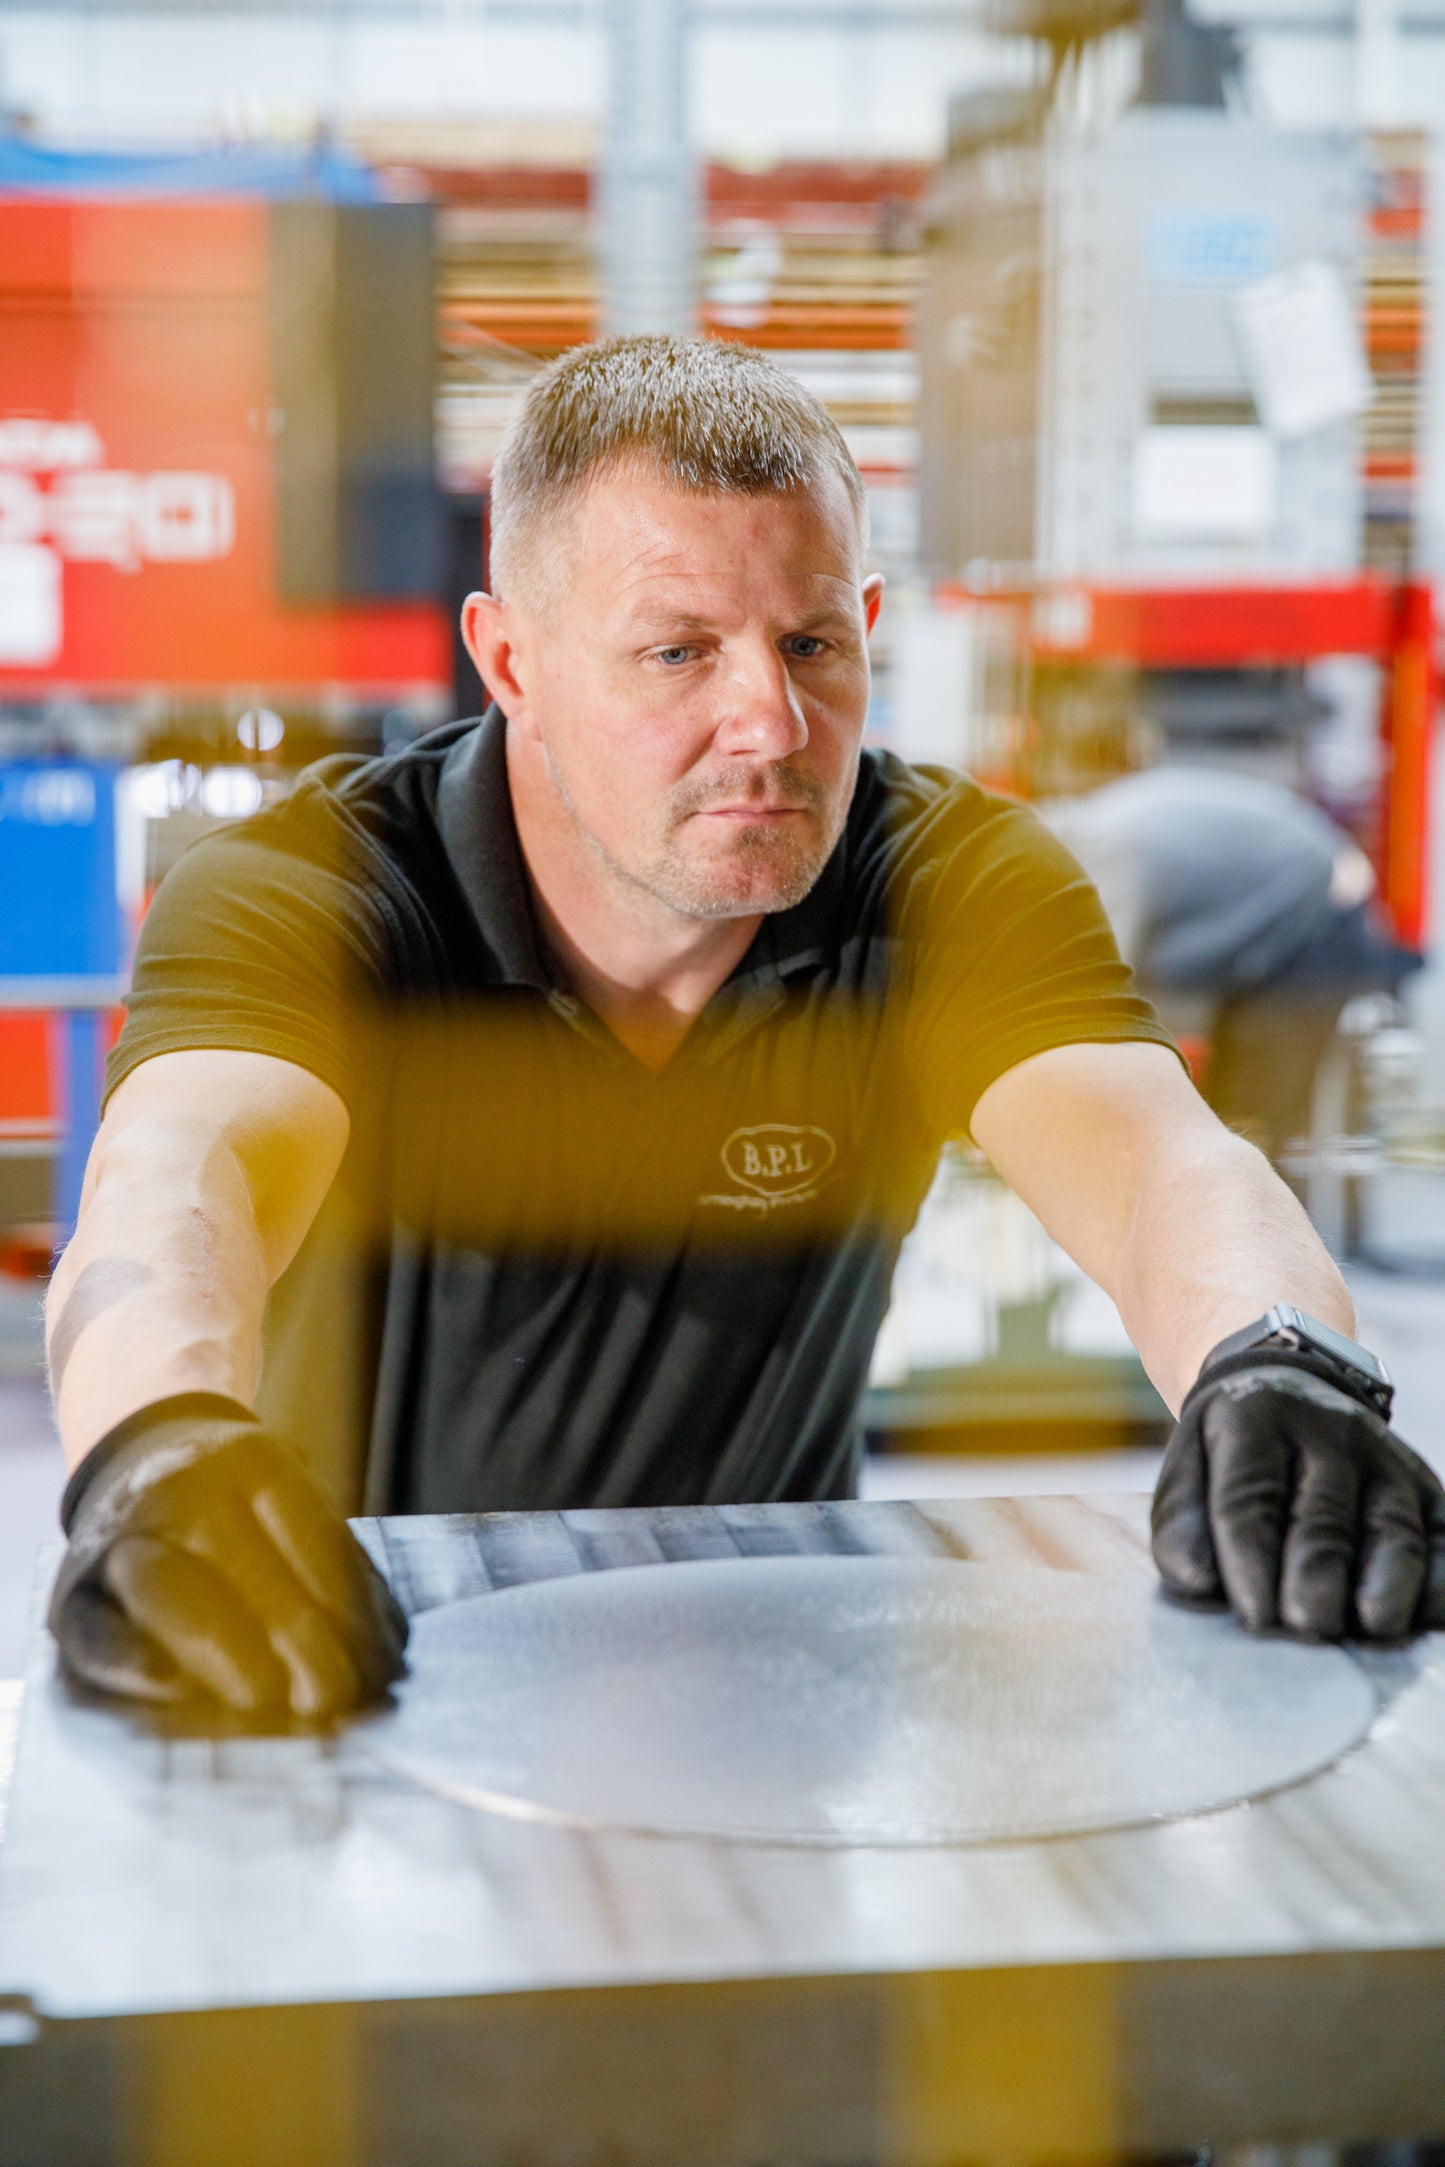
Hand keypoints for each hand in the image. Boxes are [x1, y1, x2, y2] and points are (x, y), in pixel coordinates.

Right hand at [49, 1394, 407, 1720]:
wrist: (138, 1460)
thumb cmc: (242, 1508)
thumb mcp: (292, 1505)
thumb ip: (330, 1573)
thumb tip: (374, 1666)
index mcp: (252, 1460)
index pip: (305, 1532)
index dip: (340, 1608)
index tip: (367, 1670)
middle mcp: (180, 1486)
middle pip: (238, 1560)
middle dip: (288, 1636)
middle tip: (326, 1698)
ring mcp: (120, 1535)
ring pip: (166, 1588)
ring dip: (220, 1652)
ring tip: (263, 1700)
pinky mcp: (73, 1597)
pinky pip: (100, 1633)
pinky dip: (137, 1667)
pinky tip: (177, 1693)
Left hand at [1152, 1354, 1444, 1641]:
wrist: (1289, 1389)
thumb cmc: (1230, 1452)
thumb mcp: (1189, 1464)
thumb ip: (1181, 1523)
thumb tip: (1194, 1582)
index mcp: (1255, 1420)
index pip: (1250, 1495)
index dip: (1250, 1560)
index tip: (1252, 1616)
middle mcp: (1327, 1432)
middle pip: (1323, 1514)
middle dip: (1316, 1577)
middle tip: (1306, 1627)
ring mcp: (1384, 1458)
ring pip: (1391, 1525)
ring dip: (1386, 1581)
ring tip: (1372, 1627)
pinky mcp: (1424, 1486)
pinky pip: (1443, 1535)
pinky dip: (1439, 1580)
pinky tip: (1425, 1617)